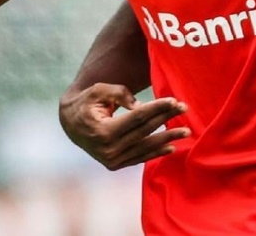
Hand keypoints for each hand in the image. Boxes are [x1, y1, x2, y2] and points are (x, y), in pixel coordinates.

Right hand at [59, 83, 189, 170]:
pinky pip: (139, 158)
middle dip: (166, 119)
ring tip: (186, 131)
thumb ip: (120, 94)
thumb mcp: (98, 91)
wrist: (69, 124)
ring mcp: (111, 160)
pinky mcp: (114, 165)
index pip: (137, 118)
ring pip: (145, 147)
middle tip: (185, 109)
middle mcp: (108, 149)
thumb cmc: (86, 102)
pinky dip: (155, 153)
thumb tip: (141, 108)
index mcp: (103, 131)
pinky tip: (171, 147)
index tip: (174, 100)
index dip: (157, 108)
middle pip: (145, 131)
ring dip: (167, 139)